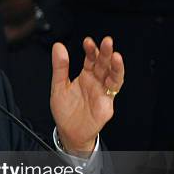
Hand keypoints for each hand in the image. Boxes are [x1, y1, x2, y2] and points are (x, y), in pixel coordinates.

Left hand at [50, 37, 123, 156]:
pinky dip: (115, 81)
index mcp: (85, 76)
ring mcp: (103, 91)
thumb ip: (60, 67)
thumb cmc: (65, 110)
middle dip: (106, 53)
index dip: (90, 50)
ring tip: (115, 55)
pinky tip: (114, 73)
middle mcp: (96, 82)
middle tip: (106, 42)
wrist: (69, 131)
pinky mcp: (107, 102)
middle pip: (104, 64)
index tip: (87, 41)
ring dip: (115, 65)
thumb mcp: (58, 86)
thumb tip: (58, 47)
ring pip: (113, 75)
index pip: (90, 59)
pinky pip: (114, 90)